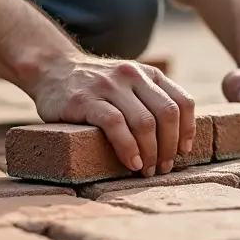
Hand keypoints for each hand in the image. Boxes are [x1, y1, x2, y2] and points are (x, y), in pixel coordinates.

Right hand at [31, 54, 195, 176]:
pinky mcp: (85, 99)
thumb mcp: (127, 84)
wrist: (52, 69)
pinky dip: (128, 148)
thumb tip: (177, 141)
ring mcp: (108, 85)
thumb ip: (149, 100)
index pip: (182, 102)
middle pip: (167, 114)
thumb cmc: (94, 86)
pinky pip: (115, 125)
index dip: (188, 131)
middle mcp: (131, 75)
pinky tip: (131, 162)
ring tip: (147, 170)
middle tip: (163, 168)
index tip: (183, 153)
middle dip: (169, 146)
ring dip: (151, 152)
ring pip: (144, 122)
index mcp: (147, 74)